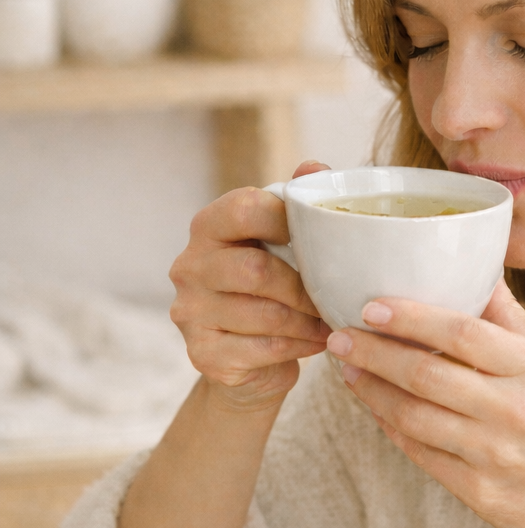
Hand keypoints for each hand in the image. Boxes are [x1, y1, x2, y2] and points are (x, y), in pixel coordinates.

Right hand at [170, 161, 330, 410]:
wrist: (249, 360)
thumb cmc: (271, 289)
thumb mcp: (281, 242)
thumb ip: (295, 204)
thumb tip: (315, 168)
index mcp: (207, 227)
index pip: (242, 209)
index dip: (286, 220)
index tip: (318, 240)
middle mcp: (188, 267)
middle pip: (255, 270)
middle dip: (304, 287)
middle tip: (333, 297)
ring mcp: (190, 312)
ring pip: (265, 314)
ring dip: (308, 321)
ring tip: (332, 322)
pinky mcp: (203, 353)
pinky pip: (264, 348)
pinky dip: (299, 347)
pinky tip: (315, 343)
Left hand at [325, 282, 524, 527]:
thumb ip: (514, 324)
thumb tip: (481, 268)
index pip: (463, 333)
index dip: (411, 318)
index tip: (371, 305)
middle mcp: (514, 410)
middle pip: (427, 373)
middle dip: (375, 352)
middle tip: (338, 334)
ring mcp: (495, 455)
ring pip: (415, 416)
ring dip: (372, 391)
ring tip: (348, 369)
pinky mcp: (480, 493)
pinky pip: (422, 455)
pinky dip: (392, 430)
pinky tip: (374, 410)